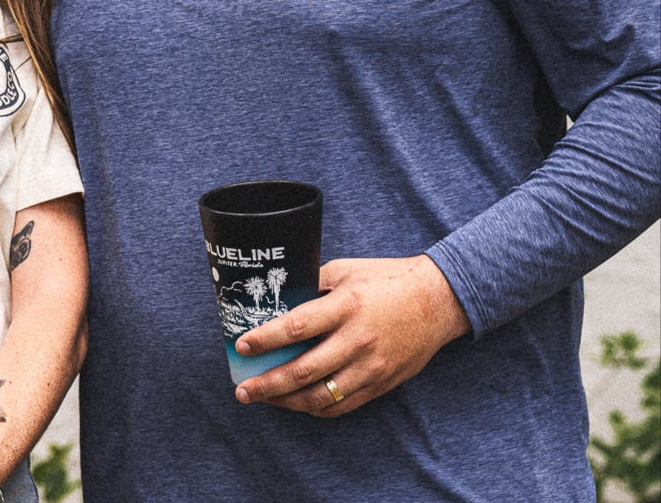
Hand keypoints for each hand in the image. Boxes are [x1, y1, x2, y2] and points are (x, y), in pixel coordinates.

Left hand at [233, 255, 469, 415]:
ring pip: (321, 397)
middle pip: (304, 371)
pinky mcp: (381, 384)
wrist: (438, 301)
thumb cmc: (386, 279)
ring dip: (287, 402)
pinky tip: (296, 403)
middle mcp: (357, 340)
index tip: (242, 345)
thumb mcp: (346, 270)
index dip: (265, 339)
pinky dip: (316, 408)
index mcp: (346, 306)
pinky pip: (342, 404)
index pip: (297, 328)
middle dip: (268, 384)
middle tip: (243, 389)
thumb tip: (279, 295)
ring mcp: (371, 367)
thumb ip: (313, 283)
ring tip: (263, 399)